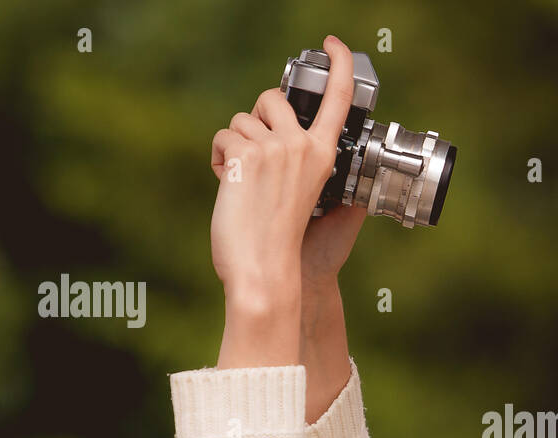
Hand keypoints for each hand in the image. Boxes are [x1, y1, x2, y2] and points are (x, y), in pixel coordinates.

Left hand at [209, 35, 356, 366]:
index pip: (339, 100)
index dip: (339, 65)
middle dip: (255, 117)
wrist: (265, 272)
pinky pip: (223, 137)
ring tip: (241, 181)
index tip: (333, 44)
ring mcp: (273, 148)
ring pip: (241, 120)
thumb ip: (314, 178)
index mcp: (324, 157)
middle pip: (271, 98)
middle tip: (253, 151)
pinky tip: (226, 184)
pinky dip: (218, 159)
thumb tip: (316, 169)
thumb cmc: (286, 249)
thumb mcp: (314, 207)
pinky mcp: (244, 154)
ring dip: (234, 147)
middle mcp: (302, 146)